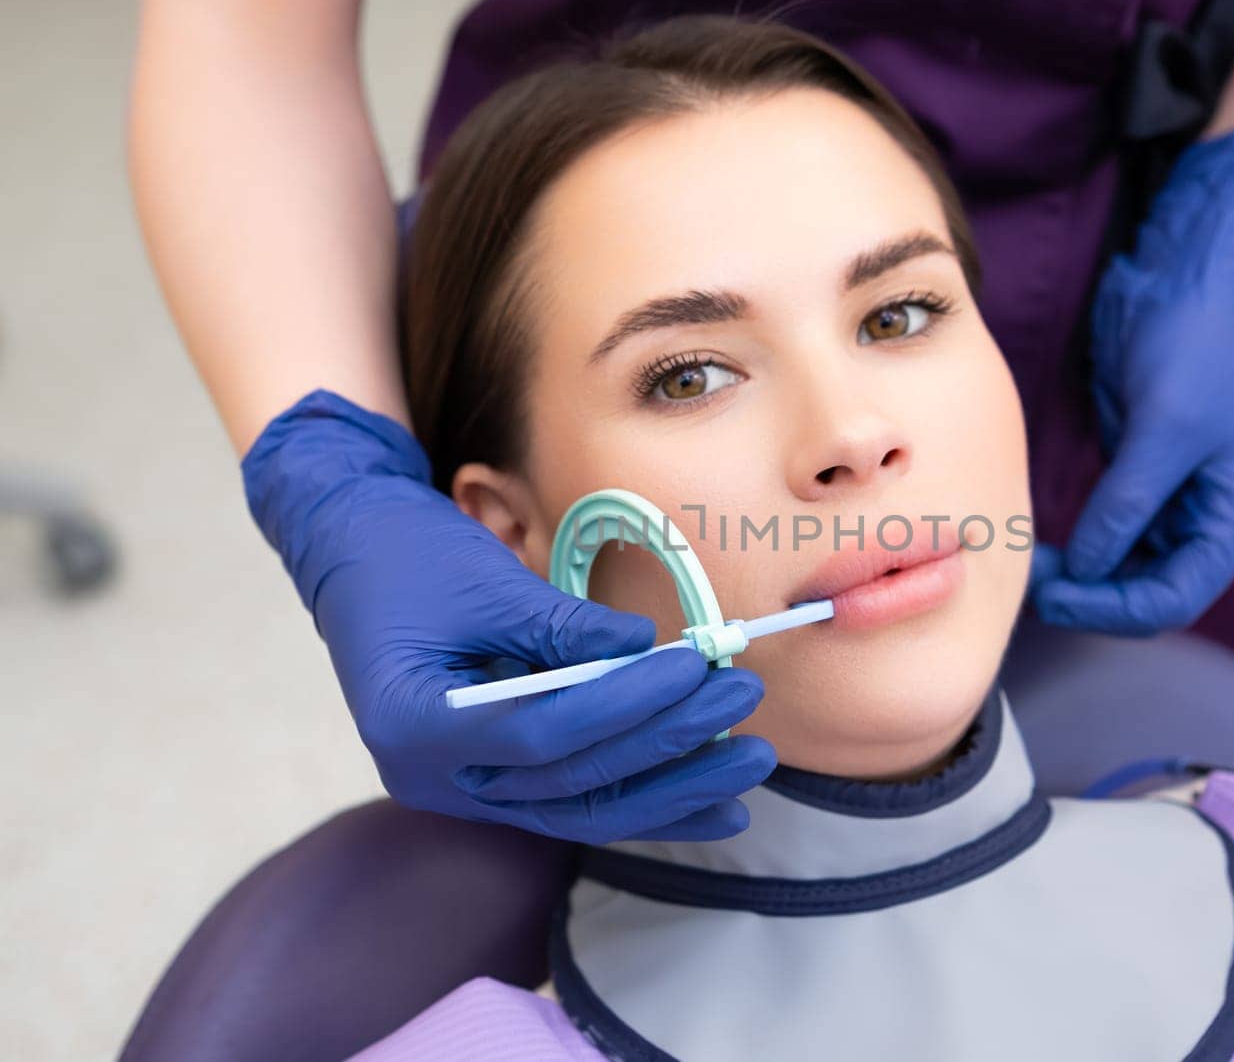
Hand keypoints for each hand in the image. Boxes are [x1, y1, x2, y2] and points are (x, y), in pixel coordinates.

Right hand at [242, 389, 776, 843]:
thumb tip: (645, 648)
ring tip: (749, 768)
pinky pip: (576, 800)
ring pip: (581, 809)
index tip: (694, 665)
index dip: (625, 703)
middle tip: (741, 704)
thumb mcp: (482, 580)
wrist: (353, 555)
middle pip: (570, 782)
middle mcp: (434, 777)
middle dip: (666, 746)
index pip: (541, 730)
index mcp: (413, 725)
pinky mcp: (494, 779)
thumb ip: (561, 626)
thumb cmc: (406, 557)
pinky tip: (713, 804)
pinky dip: (645, 798)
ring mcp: (464, 788)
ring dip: (671, 790)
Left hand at [1032, 126, 1233, 634]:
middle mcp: (1206, 520)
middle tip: (1030, 582)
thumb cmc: (1198, 345)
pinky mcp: (1136, 474)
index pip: (1174, 599)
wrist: (1190, 278)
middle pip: (1146, 593)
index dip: (1112, 609)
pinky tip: (1040, 538)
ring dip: (1078, 576)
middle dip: (1091, 596)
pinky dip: (1075, 545)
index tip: (1054, 596)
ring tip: (1029, 562)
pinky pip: (1105, 532)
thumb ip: (1126, 504)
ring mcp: (1170, 499)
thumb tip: (1085, 568)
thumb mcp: (1163, 428)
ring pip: (1121, 569)